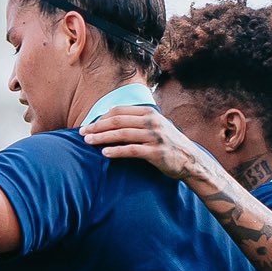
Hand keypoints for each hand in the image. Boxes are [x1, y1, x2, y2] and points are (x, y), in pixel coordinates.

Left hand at [82, 105, 224, 194]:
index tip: (88, 124)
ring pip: (122, 134)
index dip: (101, 117)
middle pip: (118, 121)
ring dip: (103, 137)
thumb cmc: (167, 143)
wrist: (189, 159)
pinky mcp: (156, 153)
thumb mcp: (154, 125)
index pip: (120, 111)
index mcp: (149, 113)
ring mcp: (154, 137)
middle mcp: (152, 122)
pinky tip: (104, 153)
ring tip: (88, 142)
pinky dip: (116, 151)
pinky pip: (132, 150)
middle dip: (97, 126)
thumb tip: (111, 116)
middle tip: (82, 133)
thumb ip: (136, 120)